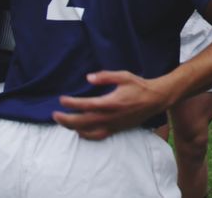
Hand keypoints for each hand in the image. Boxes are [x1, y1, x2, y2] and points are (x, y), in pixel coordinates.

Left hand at [53, 71, 173, 140]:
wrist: (155, 100)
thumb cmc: (139, 86)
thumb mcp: (123, 76)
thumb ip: (105, 76)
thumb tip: (88, 78)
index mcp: (110, 102)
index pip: (84, 105)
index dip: (70, 103)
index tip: (61, 99)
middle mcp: (110, 116)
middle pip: (81, 122)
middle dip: (65, 119)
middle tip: (55, 115)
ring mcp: (112, 125)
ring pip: (87, 131)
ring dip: (72, 128)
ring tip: (63, 122)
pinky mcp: (116, 129)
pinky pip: (97, 136)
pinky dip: (85, 135)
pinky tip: (79, 132)